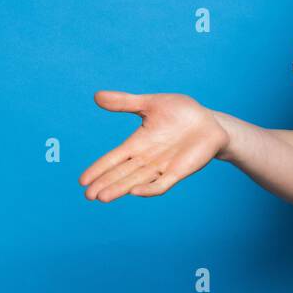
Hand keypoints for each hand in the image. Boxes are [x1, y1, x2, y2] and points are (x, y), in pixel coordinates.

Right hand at [79, 91, 231, 200]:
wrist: (211, 122)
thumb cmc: (181, 112)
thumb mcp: (151, 103)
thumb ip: (125, 102)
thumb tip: (96, 96)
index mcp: (138, 143)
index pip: (113, 158)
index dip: (99, 168)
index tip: (82, 180)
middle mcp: (147, 158)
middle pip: (122, 173)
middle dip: (105, 183)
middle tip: (88, 195)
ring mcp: (163, 166)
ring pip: (137, 181)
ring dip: (121, 189)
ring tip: (103, 197)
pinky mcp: (180, 171)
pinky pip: (162, 183)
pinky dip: (149, 188)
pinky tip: (135, 192)